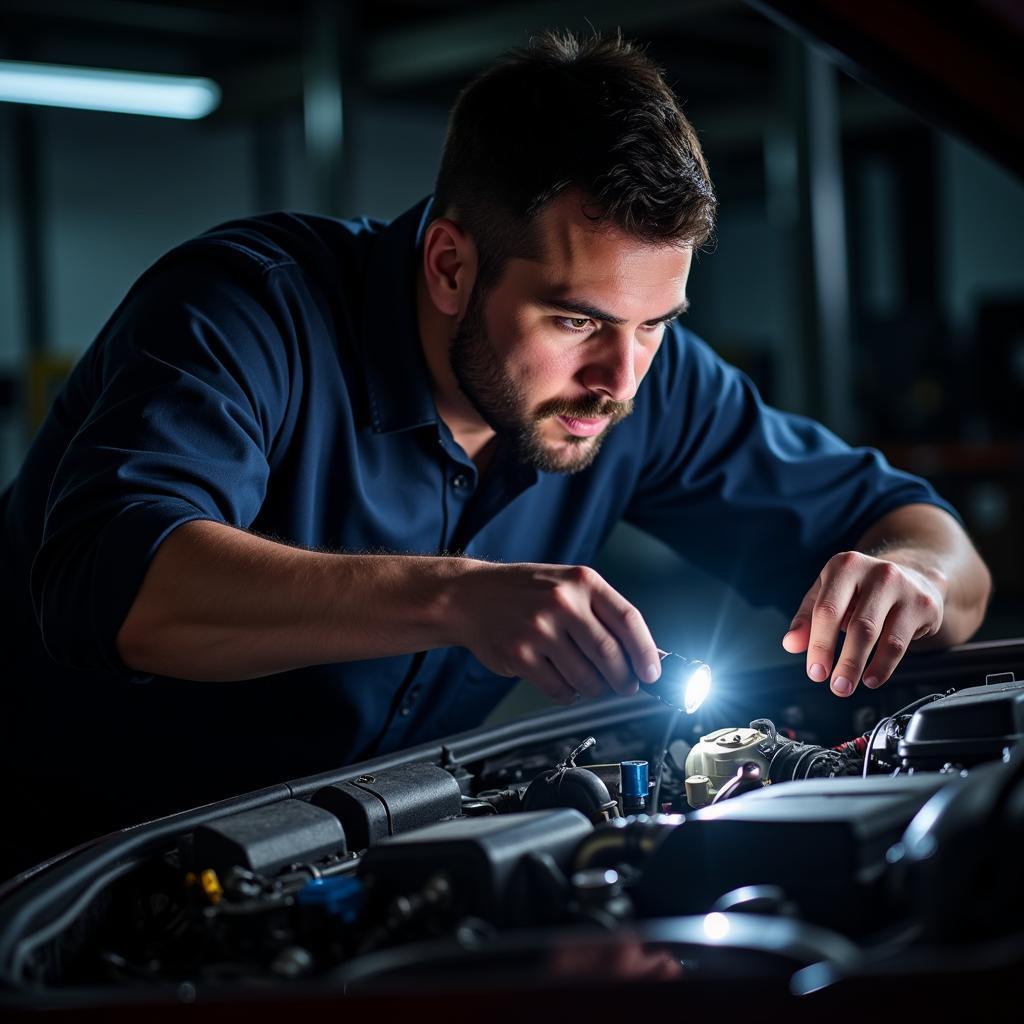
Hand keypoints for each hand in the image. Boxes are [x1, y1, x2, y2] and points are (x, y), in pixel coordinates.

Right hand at [451, 561, 661, 703]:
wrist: (469, 596)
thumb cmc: (522, 591)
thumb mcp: (567, 585)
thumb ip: (603, 613)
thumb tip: (643, 652)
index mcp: (581, 581)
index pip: (628, 620)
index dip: (646, 651)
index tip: (653, 672)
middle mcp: (561, 602)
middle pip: (610, 654)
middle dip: (624, 679)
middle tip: (626, 686)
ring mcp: (538, 629)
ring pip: (586, 677)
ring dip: (595, 689)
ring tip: (591, 683)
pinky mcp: (520, 655)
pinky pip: (559, 689)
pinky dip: (569, 694)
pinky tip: (563, 681)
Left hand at [781, 550, 945, 696]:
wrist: (912, 574)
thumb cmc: (861, 588)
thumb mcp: (828, 593)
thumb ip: (807, 618)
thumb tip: (791, 644)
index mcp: (845, 566)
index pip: (827, 610)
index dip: (819, 645)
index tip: (815, 671)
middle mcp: (876, 572)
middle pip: (857, 626)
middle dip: (845, 662)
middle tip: (836, 686)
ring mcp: (903, 587)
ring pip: (881, 636)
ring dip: (862, 667)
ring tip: (849, 685)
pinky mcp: (922, 605)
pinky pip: (900, 643)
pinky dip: (884, 666)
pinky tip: (872, 677)